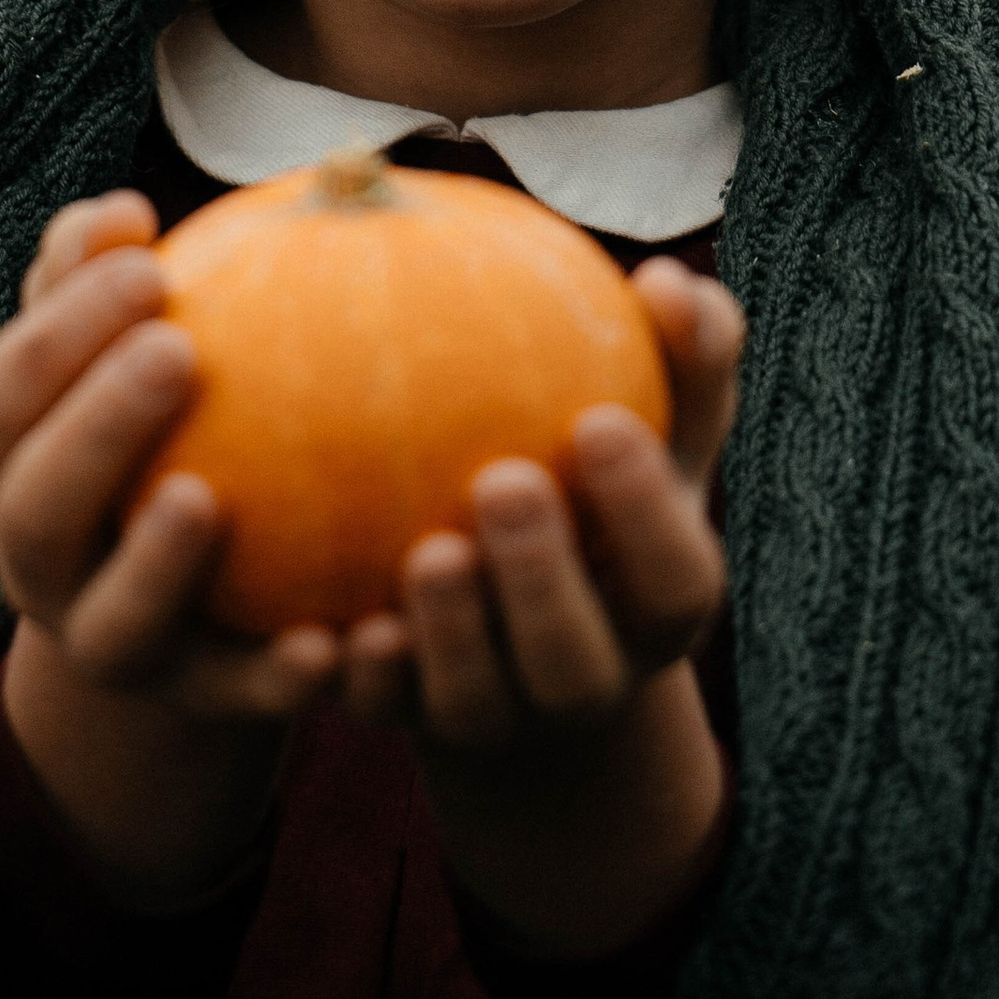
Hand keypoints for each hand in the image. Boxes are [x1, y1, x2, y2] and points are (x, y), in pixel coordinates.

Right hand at [0, 191, 340, 908]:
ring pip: (108, 623)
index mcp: (3, 468)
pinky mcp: (193, 700)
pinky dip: (271, 677)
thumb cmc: (153, 417)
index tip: (148, 260)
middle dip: (92, 429)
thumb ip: (101, 275)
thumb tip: (122, 209)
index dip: (59, 334)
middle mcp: (35, 565)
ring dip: (152, 563)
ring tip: (203, 495)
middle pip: (32, 511)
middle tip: (174, 348)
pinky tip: (327, 639)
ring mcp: (106, 643)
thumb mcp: (114, 348)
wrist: (186, 587)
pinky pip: (232, 697)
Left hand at [334, 256, 741, 743]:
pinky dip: (350, 679)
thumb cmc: (596, 481)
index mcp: (653, 608)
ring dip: (449, 634)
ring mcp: (493, 715)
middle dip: (542, 581)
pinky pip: (373, 712)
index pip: (672, 576)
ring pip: (474, 705)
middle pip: (573, 662)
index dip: (642, 510)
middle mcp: (583, 681)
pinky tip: (318, 628)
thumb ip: (680, 357)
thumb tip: (670, 277)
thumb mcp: (653, 423)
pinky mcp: (403, 722)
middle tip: (504, 481)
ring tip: (426, 551)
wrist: (518, 619)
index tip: (599, 420)